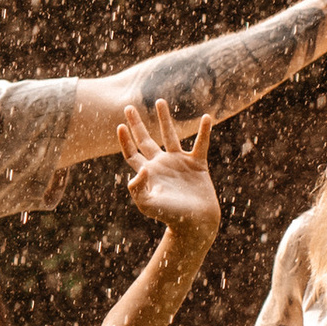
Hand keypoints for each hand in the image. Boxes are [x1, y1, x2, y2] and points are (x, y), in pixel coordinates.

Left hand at [118, 100, 219, 238]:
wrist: (195, 224)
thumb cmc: (170, 217)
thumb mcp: (147, 205)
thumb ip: (138, 188)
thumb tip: (142, 167)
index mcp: (148, 174)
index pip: (132, 154)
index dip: (125, 141)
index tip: (120, 125)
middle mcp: (161, 165)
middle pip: (146, 140)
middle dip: (137, 124)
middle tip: (128, 106)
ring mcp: (179, 163)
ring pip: (170, 136)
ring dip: (165, 119)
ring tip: (160, 101)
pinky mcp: (197, 165)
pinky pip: (201, 144)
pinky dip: (204, 132)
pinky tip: (206, 117)